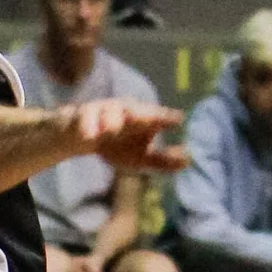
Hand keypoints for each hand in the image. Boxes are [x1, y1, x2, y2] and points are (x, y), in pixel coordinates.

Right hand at [59, 98, 188, 171]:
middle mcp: (126, 112)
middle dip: (142, 114)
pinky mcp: (84, 114)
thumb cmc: (118, 144)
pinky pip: (86, 117)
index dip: (166, 118)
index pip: (158, 117)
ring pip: (109, 112)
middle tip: (152, 119)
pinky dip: (87, 126)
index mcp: (143, 119)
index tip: (178, 120)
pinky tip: (89, 136)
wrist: (82, 136)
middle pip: (136, 111)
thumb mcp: (141, 157)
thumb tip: (188, 160)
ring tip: (111, 130)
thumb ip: (163, 160)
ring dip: (111, 121)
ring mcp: (105, 111)